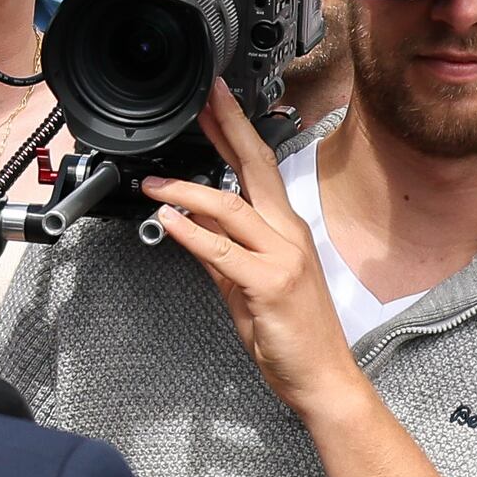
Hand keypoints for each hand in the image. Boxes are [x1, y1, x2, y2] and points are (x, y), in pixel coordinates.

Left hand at [142, 80, 359, 418]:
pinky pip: (221, 251)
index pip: (260, 168)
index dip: (237, 132)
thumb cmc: (293, 333)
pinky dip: (191, 234)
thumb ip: (222, 252)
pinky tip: (169, 221)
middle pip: (256, 168)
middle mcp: (288, 234)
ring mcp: (282, 257)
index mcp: (286, 230)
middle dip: (228, 129)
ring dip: (187, 191)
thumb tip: (193, 224)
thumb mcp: (249, 284)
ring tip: (155, 185)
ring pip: (231, 208)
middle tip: (203, 101)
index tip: (217, 104)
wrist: (322, 375)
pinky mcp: (268, 283)